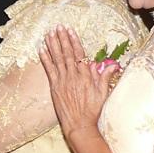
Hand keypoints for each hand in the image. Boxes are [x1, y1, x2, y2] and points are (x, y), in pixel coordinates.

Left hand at [39, 27, 114, 146]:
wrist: (80, 125)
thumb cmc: (93, 111)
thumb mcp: (103, 93)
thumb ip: (104, 77)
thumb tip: (112, 65)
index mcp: (85, 75)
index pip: (79, 53)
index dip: (74, 41)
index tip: (70, 31)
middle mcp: (73, 76)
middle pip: (66, 53)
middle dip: (62, 38)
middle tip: (58, 27)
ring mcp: (62, 81)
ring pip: (57, 58)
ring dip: (52, 45)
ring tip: (49, 33)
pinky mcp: (54, 87)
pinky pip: (49, 70)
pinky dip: (45, 59)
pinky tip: (41, 49)